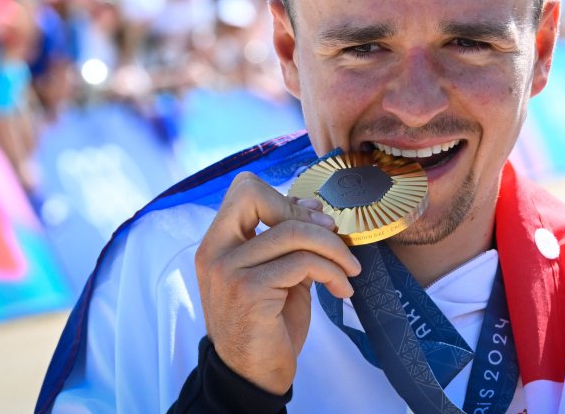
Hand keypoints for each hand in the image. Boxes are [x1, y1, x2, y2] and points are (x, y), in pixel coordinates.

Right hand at [195, 171, 360, 394]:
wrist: (254, 375)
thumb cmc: (267, 324)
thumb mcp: (277, 273)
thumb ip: (286, 240)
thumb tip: (312, 206)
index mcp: (217, 242)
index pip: (243, 189)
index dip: (284, 198)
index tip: (314, 221)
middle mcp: (215, 251)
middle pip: (255, 195)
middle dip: (304, 212)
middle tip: (332, 236)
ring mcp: (228, 271)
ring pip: (292, 232)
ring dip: (333, 248)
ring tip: (349, 269)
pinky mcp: (249, 291)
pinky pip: (304, 263)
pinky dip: (333, 272)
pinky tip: (342, 289)